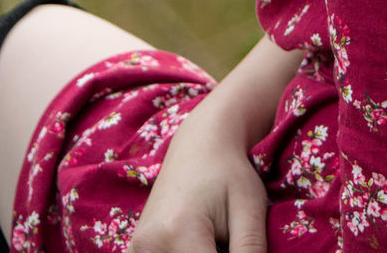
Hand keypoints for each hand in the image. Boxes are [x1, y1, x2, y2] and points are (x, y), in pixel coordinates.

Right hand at [126, 94, 268, 252]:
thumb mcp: (250, 209)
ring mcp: (137, 248)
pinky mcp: (135, 249)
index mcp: (179, 233)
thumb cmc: (230, 172)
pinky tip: (198, 239)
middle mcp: (148, 245)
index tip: (240, 242)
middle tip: (227, 236)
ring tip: (214, 236)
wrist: (199, 143)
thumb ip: (250, 249)